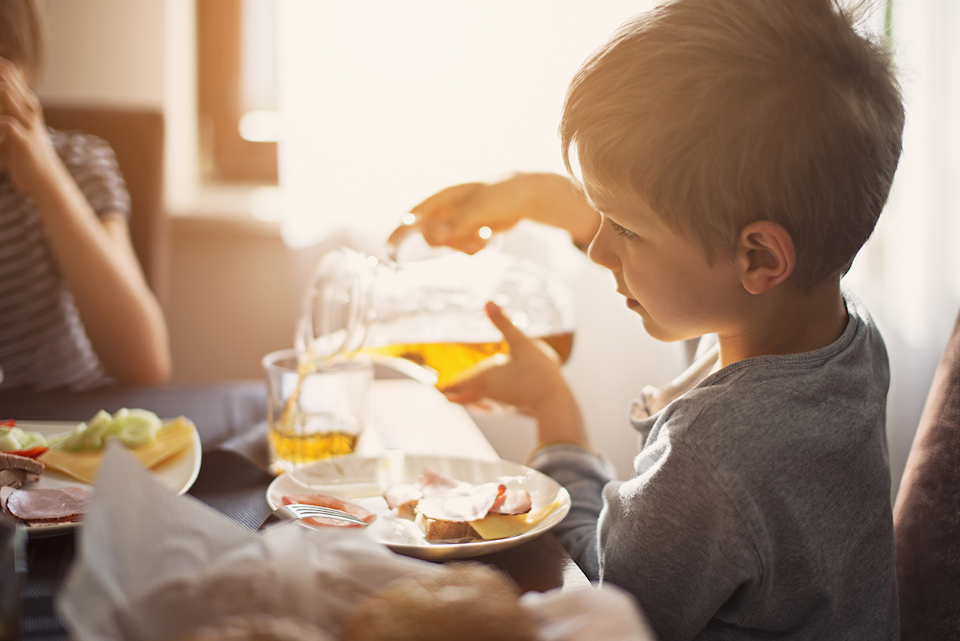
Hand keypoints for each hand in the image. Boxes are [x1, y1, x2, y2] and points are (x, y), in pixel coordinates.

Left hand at [0, 58, 64, 197]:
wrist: (46, 180)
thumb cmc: (27, 153)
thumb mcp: (20, 126)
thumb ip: (10, 109)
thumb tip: (3, 92)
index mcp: (27, 104)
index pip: (11, 74)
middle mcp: (29, 110)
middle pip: (8, 80)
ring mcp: (27, 124)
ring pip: (7, 95)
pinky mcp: (22, 141)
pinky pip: (6, 123)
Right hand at [388, 179, 526, 255]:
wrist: (525, 195)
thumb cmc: (502, 193)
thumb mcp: (481, 207)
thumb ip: (459, 222)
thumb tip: (438, 238)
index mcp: (443, 198)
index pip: (414, 215)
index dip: (400, 232)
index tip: (389, 248)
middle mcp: (446, 210)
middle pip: (430, 236)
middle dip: (447, 243)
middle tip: (469, 238)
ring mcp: (456, 222)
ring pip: (446, 245)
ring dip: (463, 247)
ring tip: (483, 238)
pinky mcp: (467, 231)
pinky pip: (460, 248)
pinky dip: (472, 248)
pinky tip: (487, 239)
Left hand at [441, 302, 563, 411]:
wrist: (555, 401)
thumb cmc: (538, 371)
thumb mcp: (521, 342)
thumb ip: (504, 323)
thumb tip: (488, 302)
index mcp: (485, 375)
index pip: (460, 382)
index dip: (448, 386)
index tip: (436, 388)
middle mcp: (488, 391)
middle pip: (465, 395)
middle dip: (453, 393)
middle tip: (443, 394)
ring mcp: (500, 402)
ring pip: (477, 403)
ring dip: (466, 401)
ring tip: (456, 401)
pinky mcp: (512, 408)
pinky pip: (491, 409)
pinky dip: (483, 407)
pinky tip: (487, 408)